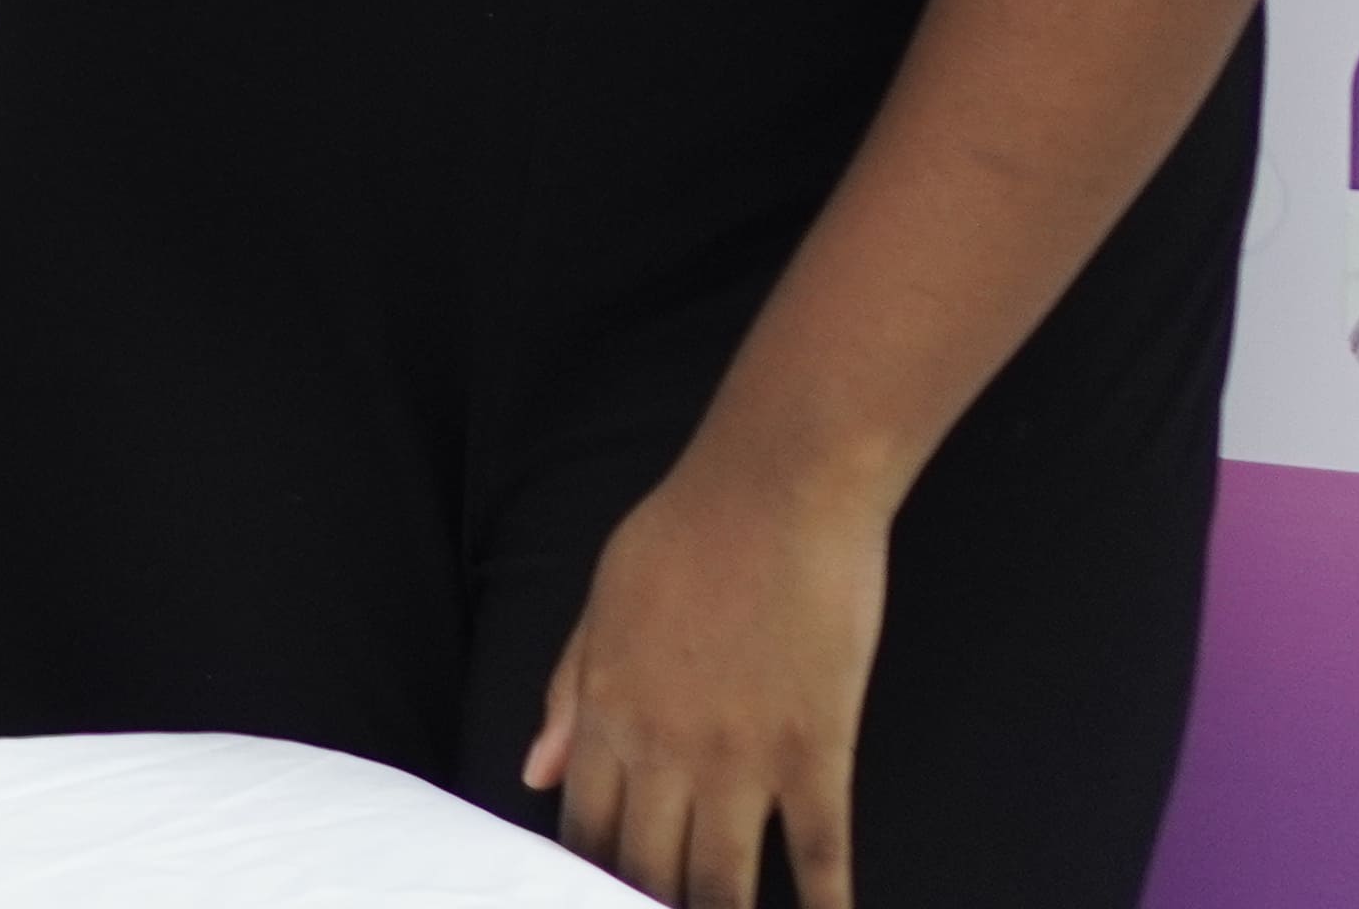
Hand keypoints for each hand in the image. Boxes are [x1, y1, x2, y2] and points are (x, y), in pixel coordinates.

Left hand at [524, 445, 892, 907]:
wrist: (775, 491)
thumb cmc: (684, 534)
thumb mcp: (601, 606)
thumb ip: (568, 696)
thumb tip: (534, 774)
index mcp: (607, 711)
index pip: (585, 829)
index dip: (591, 877)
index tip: (602, 896)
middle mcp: (665, 749)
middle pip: (648, 869)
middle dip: (651, 906)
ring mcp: (742, 758)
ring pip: (723, 880)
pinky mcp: (816, 752)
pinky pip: (820, 851)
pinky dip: (824, 902)